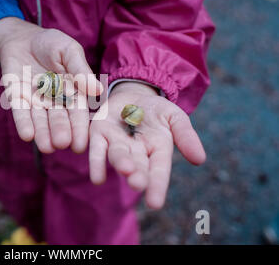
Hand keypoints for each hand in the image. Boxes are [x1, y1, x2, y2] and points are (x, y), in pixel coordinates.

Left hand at [0, 17, 101, 152]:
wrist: (22, 38)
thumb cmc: (51, 43)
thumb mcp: (69, 51)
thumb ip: (80, 70)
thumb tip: (98, 90)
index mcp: (72, 91)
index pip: (77, 112)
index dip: (79, 128)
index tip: (81, 144)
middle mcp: (54, 100)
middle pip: (58, 119)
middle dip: (60, 131)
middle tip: (63, 143)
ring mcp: (35, 100)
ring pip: (40, 119)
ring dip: (43, 133)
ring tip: (46, 147)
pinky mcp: (17, 97)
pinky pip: (20, 111)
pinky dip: (24, 123)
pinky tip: (27, 135)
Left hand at [88, 82, 205, 208]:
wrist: (132, 93)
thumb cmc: (156, 110)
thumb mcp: (175, 117)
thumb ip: (185, 135)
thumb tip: (200, 160)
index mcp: (157, 150)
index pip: (158, 170)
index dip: (156, 185)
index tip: (155, 203)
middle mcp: (136, 152)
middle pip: (137, 166)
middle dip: (137, 176)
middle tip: (137, 184)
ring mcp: (116, 143)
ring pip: (117, 156)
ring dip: (120, 163)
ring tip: (125, 169)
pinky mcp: (99, 133)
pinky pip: (96, 149)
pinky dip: (96, 162)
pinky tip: (97, 177)